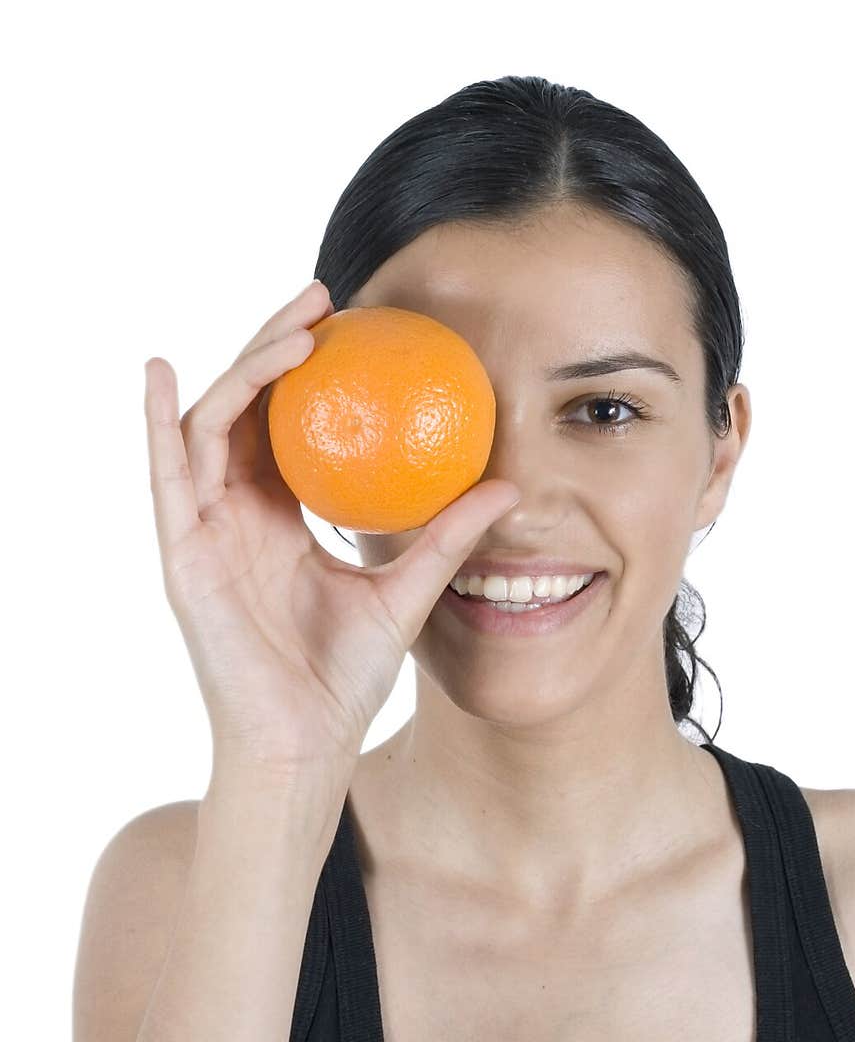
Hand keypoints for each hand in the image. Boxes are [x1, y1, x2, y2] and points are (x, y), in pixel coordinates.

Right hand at [144, 279, 519, 773]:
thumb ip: (445, 537)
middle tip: (322, 300)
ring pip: (209, 425)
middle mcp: (237, 515)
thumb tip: (509, 487)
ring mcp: (205, 531)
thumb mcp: (404, 590)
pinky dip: (157, 422)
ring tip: (291, 330)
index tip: (349, 323)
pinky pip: (165, 475)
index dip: (308, 371)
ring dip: (242, 370)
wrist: (307, 741)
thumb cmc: (343, 677)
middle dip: (276, 346)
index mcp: (280, 518)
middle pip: (245, 409)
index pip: (286, 425)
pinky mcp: (183, 555)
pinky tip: (162, 371)